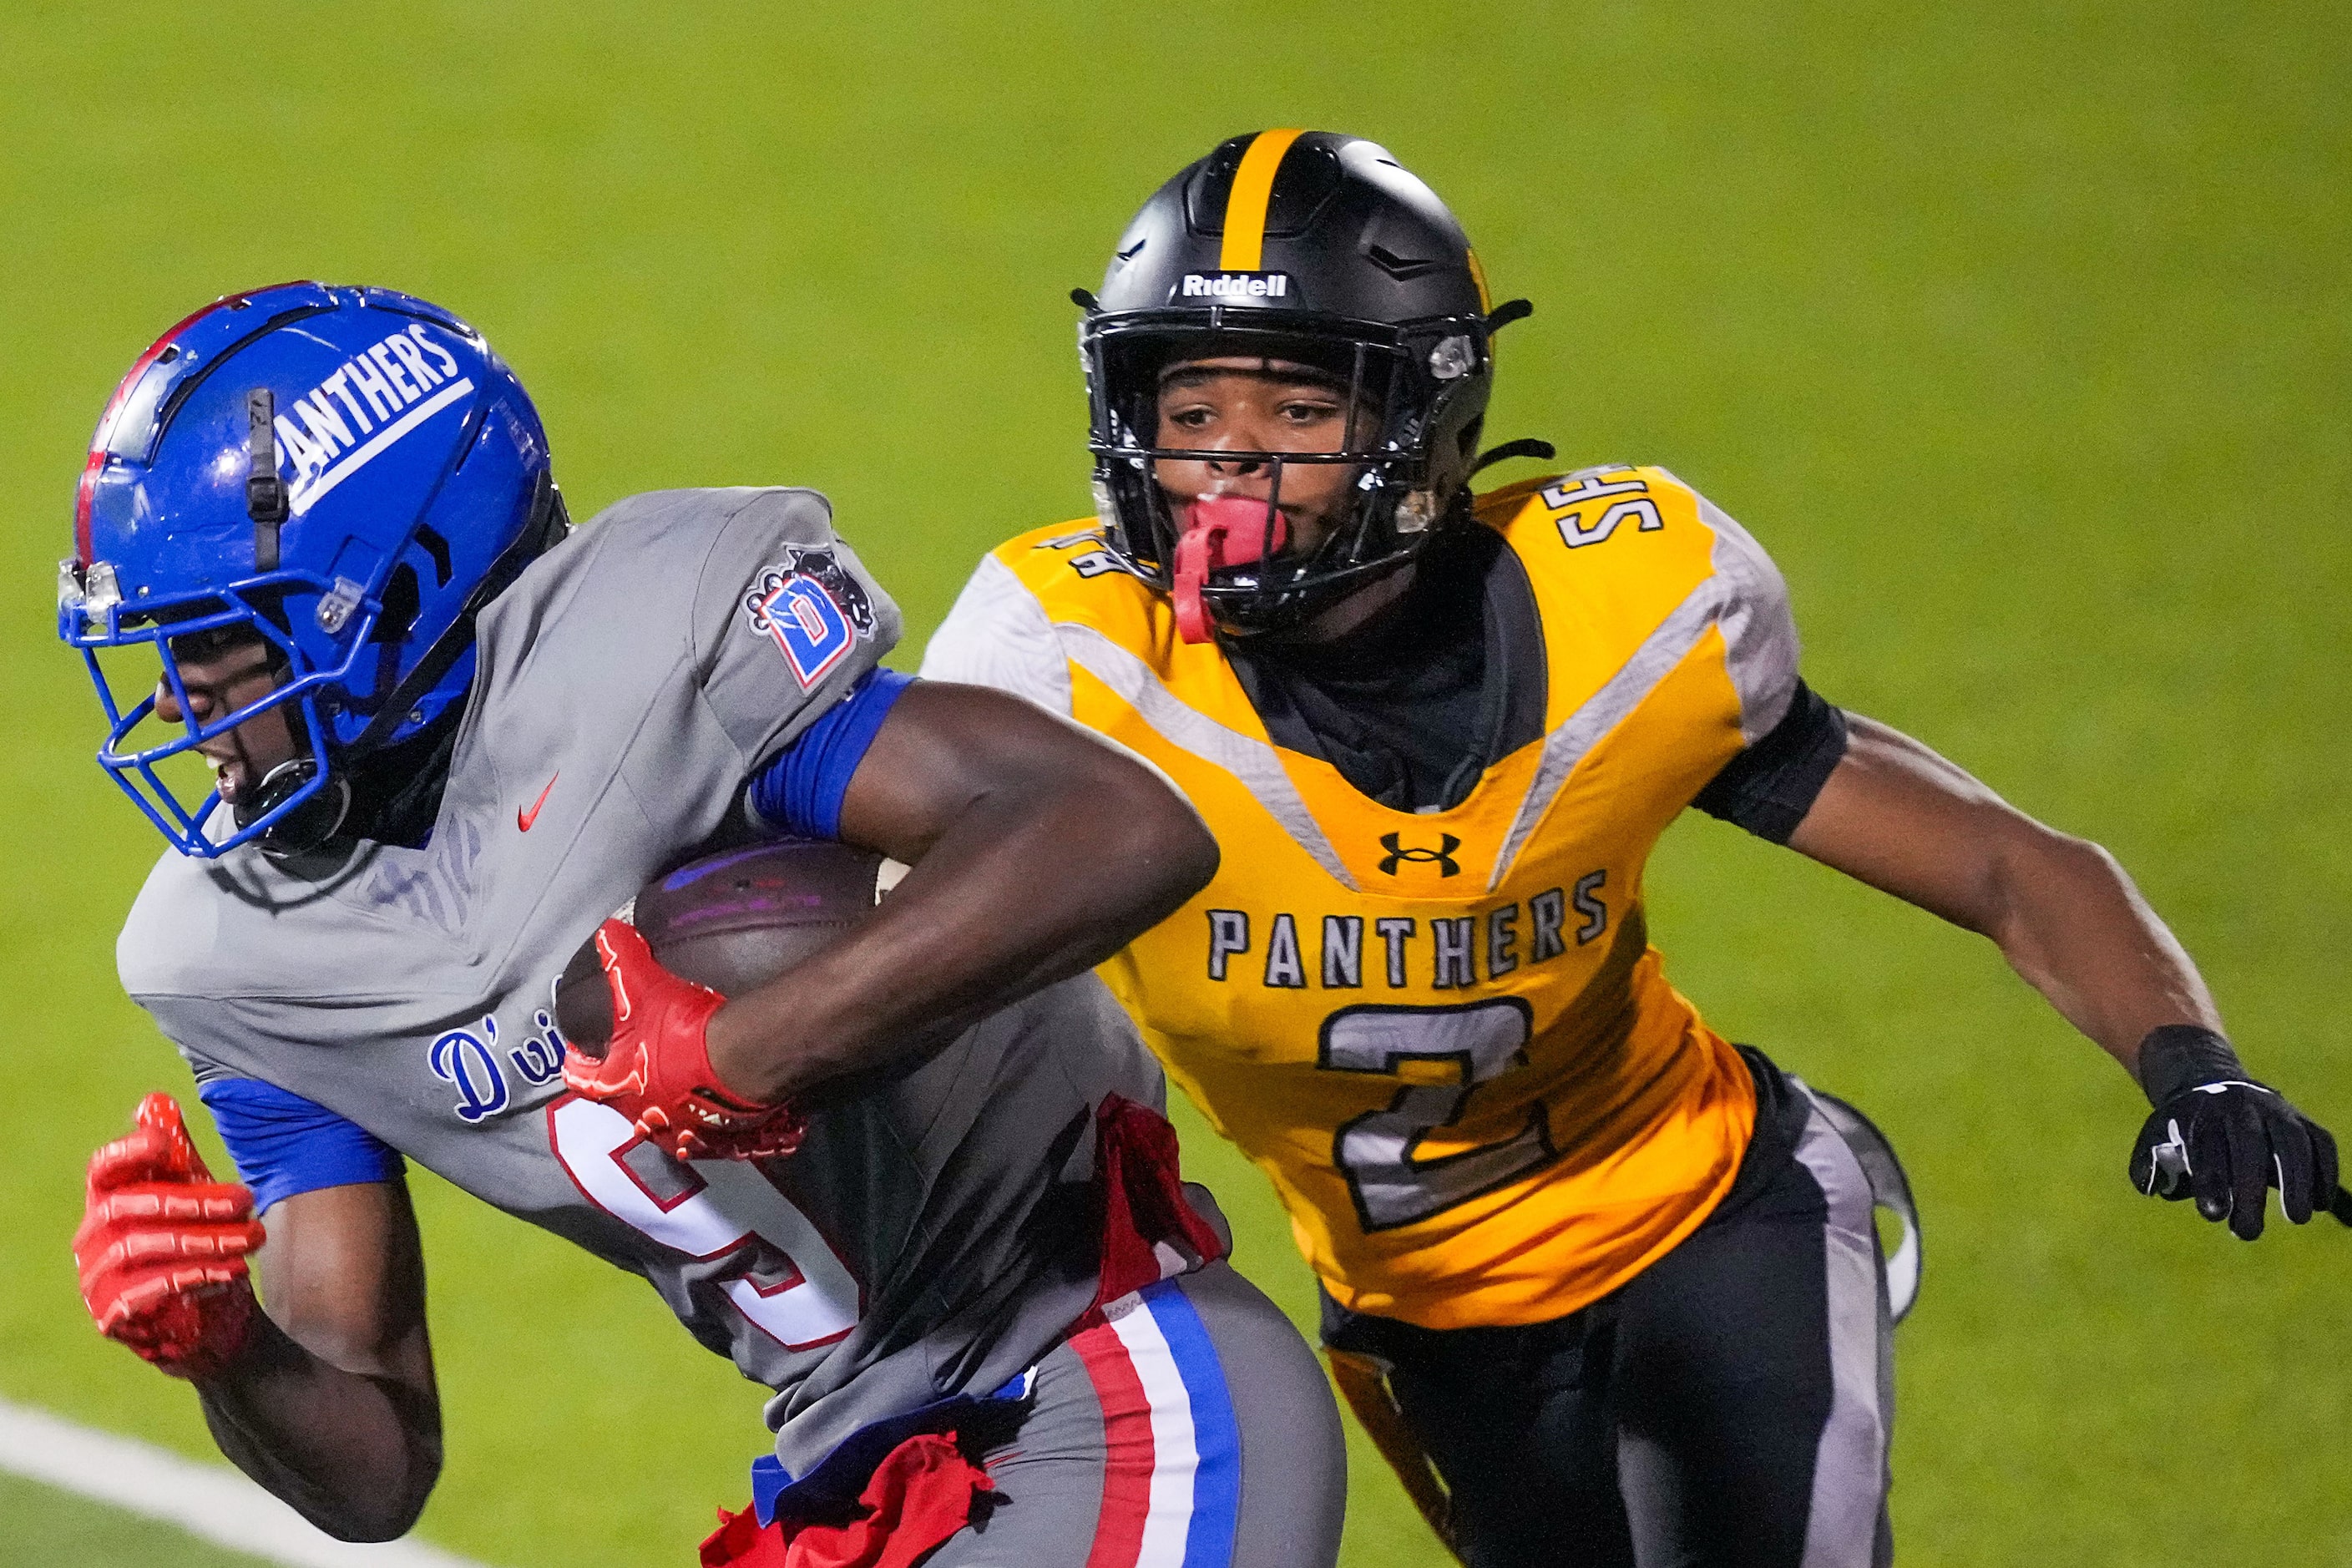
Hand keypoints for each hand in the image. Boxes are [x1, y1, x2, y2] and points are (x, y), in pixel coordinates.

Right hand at [73, 1094, 264, 1378]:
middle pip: (129, 1207)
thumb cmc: (195, 1244)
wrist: (210, 1315)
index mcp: (109, 1201)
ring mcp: (97, 1279)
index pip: (103, 1170)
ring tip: (252, 1238)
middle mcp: (94, 1238)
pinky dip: (191, 1277)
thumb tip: (155, 1102)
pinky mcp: (113, 1316)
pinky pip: (143, 1293)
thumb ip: (176, 1155)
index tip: (166, 1143)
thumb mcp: (192, 1195)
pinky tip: (231, 1271)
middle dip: (193, 1201)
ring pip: (139, 1248)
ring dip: (204, 1241)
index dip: (128, 1152)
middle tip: (246, 1200)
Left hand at [560, 919, 805, 1161]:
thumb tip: (607, 930)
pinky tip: (727, 1112)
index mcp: (618, 1086)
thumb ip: (623, 960)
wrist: (741, 1062)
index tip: (575, 1055)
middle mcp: (646, 1119)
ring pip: (670, 1129)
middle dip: (629, 1091)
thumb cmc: (683, 1031)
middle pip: (627, 1108)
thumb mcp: (646, 988)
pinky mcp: (724, 1142)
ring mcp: (685, 1135)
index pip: (582, 1079)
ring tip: (682, 1093)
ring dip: (672, 1113)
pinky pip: (715, 1138)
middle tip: (637, 1070)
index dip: (576, 1065)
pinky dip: (716, 1127)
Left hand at [2128, 1026, 2342, 1239]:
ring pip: (2291, 1139)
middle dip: (2250, 1188)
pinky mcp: (2302, 1119)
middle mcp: (2238, 1106)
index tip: (2213, 1215)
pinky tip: (2320, 1203)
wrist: (2212, 1083)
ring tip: (2297, 1218)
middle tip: (2248, 1232)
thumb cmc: (2184, 1127)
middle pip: (2248, 1144)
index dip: (2211, 1181)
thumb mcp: (2156, 1137)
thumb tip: (2151, 1188)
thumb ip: (2147, 1165)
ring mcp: (2274, 1109)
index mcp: (2199, 1113)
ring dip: (2298, 1179)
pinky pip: (2320, 1141)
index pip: (2205, 1147)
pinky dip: (2325, 1171)